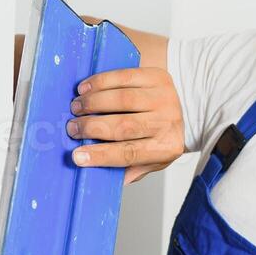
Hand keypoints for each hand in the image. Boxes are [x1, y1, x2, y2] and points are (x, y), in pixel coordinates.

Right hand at [67, 67, 184, 184]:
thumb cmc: (159, 136)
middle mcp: (168, 122)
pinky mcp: (158, 77)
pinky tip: (86, 88)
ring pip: (122, 99)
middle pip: (124, 126)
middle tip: (72, 128)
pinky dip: (100, 82)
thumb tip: (99, 178)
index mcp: (166, 148)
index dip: (101, 156)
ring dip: (93, 103)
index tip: (77, 156)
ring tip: (76, 107)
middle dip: (91, 127)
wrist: (183, 106)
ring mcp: (165, 98)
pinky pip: (124, 77)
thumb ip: (128, 170)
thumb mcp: (150, 160)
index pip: (130, 154)